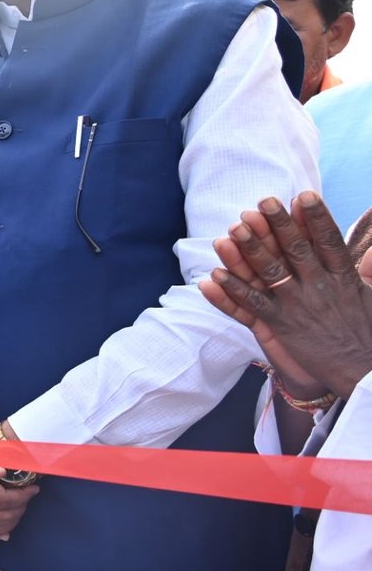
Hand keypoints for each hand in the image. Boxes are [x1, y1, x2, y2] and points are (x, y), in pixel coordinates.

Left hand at [200, 192, 371, 399]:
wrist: (364, 374)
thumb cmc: (368, 331)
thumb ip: (370, 267)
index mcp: (344, 278)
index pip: (329, 241)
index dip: (316, 218)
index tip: (303, 195)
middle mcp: (320, 289)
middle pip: (297, 251)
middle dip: (279, 226)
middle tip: (262, 202)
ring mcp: (298, 307)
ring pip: (271, 273)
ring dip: (251, 250)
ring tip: (234, 227)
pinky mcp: (281, 327)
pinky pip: (253, 306)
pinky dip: (234, 291)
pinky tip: (215, 275)